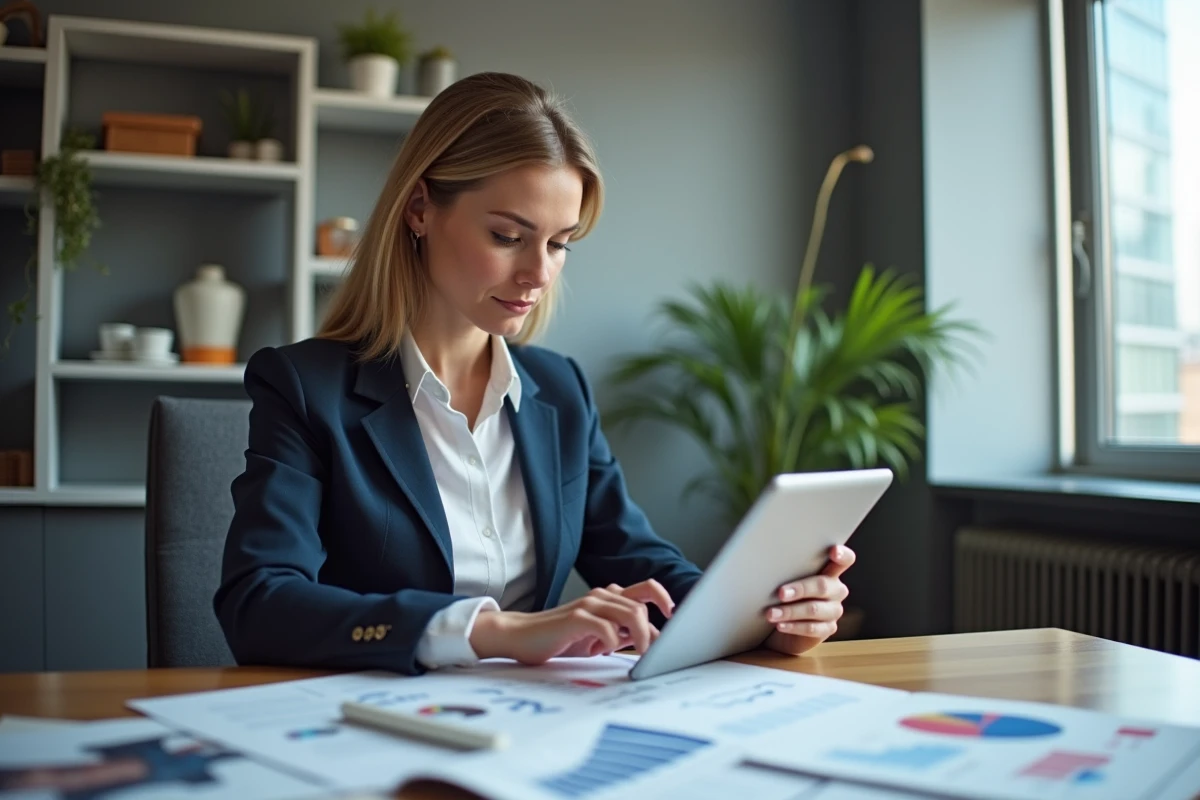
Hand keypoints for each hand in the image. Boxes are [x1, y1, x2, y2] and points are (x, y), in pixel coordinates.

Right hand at [469, 580, 674, 664]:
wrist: (521, 637)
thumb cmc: (560, 639)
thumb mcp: (597, 637)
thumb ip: (622, 634)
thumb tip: (653, 642)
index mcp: (609, 598)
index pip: (647, 589)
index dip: (665, 601)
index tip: (674, 620)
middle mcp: (601, 596)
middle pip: (642, 603)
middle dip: (653, 630)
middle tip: (652, 653)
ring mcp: (588, 604)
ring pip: (630, 613)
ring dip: (639, 637)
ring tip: (637, 655)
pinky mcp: (575, 618)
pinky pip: (606, 627)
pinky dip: (611, 642)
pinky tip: (602, 651)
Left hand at [764, 544, 854, 655]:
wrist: (779, 626)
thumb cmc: (783, 594)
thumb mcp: (786, 579)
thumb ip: (787, 570)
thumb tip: (768, 562)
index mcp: (829, 571)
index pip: (845, 560)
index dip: (842, 555)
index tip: (833, 551)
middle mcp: (836, 589)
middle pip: (822, 585)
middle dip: (799, 588)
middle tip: (780, 593)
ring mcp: (834, 610)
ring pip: (814, 609)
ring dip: (790, 611)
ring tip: (771, 613)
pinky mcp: (827, 629)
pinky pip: (812, 628)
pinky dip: (793, 626)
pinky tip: (780, 625)